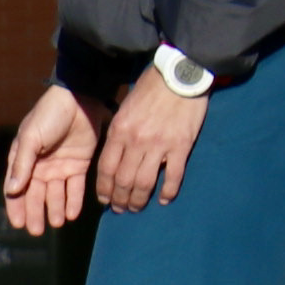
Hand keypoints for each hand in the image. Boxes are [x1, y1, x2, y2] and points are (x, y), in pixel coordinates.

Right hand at [0, 84, 101, 236]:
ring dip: (54, 209)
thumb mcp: (31, 138)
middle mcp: (40, 167)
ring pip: (55, 194)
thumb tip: (11, 191)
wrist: (79, 99)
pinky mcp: (79, 165)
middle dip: (36, 213)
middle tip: (38, 231)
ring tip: (57, 223)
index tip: (19, 224)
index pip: (17, 188)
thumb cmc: (48, 116)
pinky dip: (73, 201)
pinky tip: (71, 214)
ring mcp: (59, 167)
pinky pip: (75, 187)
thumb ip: (22, 165)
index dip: (16, 207)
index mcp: (23, 160)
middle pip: (36, 195)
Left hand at [95, 67, 207, 213]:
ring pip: (145, 182)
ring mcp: (159, 145)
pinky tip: (164, 200)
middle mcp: (136, 142)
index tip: (104, 200)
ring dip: (139, 199)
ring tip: (137, 208)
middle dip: (119, 199)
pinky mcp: (181, 145)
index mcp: (118, 132)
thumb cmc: (150, 90)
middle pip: (123, 180)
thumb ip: (119, 133)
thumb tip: (114, 156)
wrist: (179, 75)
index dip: (103, 189)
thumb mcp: (124, 109)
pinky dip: (168, 191)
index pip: (105, 169)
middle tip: (121, 209)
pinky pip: (174, 175)